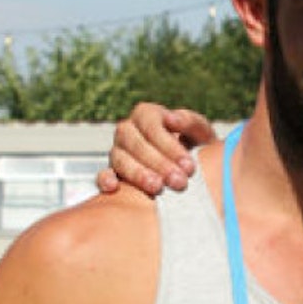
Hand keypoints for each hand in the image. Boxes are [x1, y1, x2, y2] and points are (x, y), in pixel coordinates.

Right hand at [95, 104, 217, 195]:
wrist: (189, 166)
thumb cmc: (195, 145)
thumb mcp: (200, 131)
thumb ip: (190, 122)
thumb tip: (172, 118)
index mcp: (147, 114)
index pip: (151, 125)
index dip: (169, 145)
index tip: (188, 166)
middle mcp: (128, 130)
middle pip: (136, 143)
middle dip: (159, 164)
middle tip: (179, 182)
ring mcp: (118, 151)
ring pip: (120, 159)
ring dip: (138, 174)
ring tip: (158, 188)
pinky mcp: (113, 171)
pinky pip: (102, 174)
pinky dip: (105, 180)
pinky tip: (114, 188)